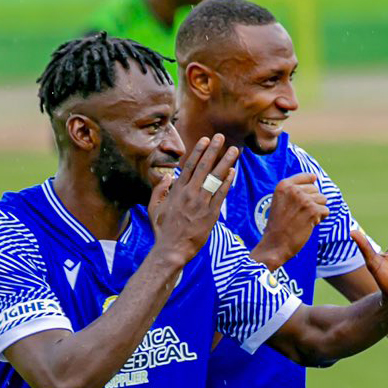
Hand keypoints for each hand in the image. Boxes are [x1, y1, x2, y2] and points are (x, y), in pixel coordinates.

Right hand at [148, 134, 239, 263]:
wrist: (171, 250)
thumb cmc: (162, 231)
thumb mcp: (153, 209)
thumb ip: (159, 191)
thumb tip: (168, 177)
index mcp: (176, 191)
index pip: (189, 166)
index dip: (198, 152)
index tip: (205, 140)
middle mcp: (189, 194)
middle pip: (204, 167)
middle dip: (213, 150)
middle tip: (221, 137)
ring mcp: (201, 203)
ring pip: (215, 178)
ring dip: (225, 162)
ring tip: (234, 150)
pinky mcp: (211, 214)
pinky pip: (221, 194)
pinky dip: (227, 182)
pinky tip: (233, 172)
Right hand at [251, 172, 328, 266]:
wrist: (275, 244)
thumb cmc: (279, 224)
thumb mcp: (281, 200)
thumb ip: (295, 188)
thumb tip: (315, 177)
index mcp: (284, 185)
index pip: (307, 177)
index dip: (308, 190)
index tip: (300, 202)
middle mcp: (294, 190)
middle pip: (316, 190)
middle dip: (312, 202)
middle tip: (299, 214)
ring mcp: (304, 200)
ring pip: (323, 200)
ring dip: (317, 211)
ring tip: (303, 219)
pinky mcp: (312, 211)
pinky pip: (326, 211)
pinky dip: (319, 220)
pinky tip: (307, 225)